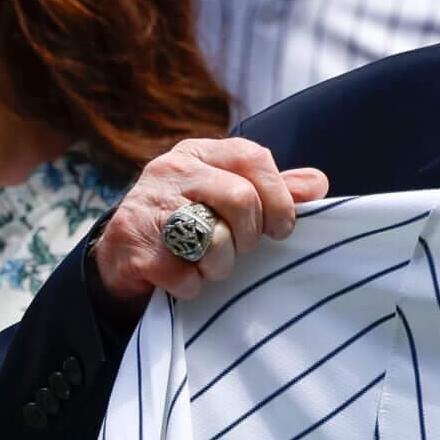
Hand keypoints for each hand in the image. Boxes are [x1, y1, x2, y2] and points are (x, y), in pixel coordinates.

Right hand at [89, 138, 328, 316]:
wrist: (121, 257)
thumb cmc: (186, 225)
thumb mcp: (227, 198)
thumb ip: (273, 190)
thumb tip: (318, 184)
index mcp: (199, 153)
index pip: (252, 157)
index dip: (278, 196)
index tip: (281, 229)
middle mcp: (171, 170)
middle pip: (239, 198)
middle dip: (249, 236)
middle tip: (240, 250)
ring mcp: (147, 205)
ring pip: (212, 237)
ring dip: (220, 265)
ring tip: (209, 266)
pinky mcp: (131, 244)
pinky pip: (182, 273)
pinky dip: (190, 286)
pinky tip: (184, 281)